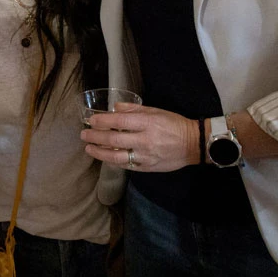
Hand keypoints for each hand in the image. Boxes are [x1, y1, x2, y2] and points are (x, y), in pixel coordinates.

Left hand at [81, 103, 196, 172]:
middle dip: (96, 137)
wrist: (193, 144)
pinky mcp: (147, 167)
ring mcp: (145, 156)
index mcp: (148, 123)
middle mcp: (145, 140)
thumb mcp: (157, 111)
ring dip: (99, 152)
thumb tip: (115, 108)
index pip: (119, 122)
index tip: (91, 121)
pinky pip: (126, 165)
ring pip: (117, 157)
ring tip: (89, 148)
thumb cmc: (174, 124)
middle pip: (114, 140)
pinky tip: (104, 157)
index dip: (103, 121)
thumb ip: (134, 110)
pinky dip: (112, 161)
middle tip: (84, 135)